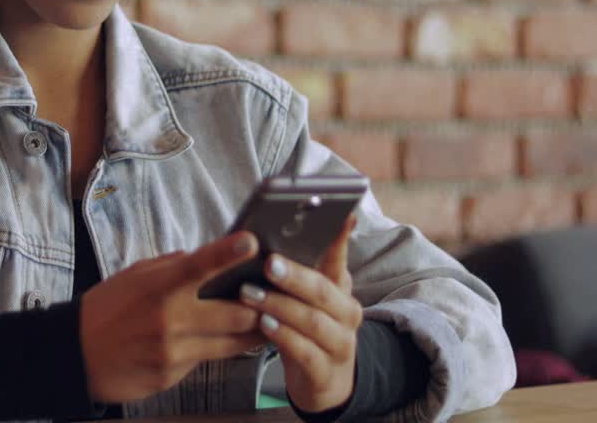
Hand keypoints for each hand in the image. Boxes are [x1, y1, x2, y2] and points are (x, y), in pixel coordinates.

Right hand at [79, 232, 266, 403]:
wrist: (74, 356)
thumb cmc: (106, 309)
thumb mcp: (134, 277)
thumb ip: (172, 267)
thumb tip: (203, 256)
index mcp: (158, 287)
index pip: (198, 265)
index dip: (227, 252)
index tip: (252, 240)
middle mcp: (169, 319)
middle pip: (235, 313)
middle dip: (263, 306)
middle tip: (281, 296)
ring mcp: (172, 351)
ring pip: (232, 343)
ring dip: (253, 332)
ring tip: (270, 321)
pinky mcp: (172, 375)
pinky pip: (207, 360)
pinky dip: (220, 349)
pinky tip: (225, 342)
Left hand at [239, 216, 361, 412]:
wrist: (324, 382)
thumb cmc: (305, 330)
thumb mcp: (305, 300)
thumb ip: (293, 273)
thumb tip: (258, 239)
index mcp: (339, 288)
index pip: (339, 258)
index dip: (340, 237)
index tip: (341, 214)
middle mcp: (346, 312)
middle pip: (323, 290)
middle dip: (295, 276)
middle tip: (268, 263)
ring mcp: (340, 343)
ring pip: (313, 321)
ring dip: (280, 306)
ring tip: (251, 294)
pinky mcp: (326, 371)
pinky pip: (305, 351)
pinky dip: (285, 337)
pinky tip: (264, 325)